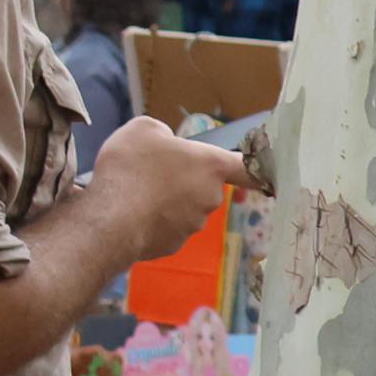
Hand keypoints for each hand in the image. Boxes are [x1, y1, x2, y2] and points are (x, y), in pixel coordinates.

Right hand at [88, 118, 249, 259]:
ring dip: (165, 203)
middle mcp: (210, 197)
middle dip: (183, 181)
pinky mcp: (171, 245)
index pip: (247, 167)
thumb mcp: (142, 130)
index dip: (257, 168)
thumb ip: (161, 133)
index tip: (265, 172)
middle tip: (150, 173)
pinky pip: (164, 229)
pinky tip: (128, 215)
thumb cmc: (131, 167)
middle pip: (203, 187)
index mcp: (210, 165)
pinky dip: (150, 223)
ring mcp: (192, 225)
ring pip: (182, 209)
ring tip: (133, 195)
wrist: (110, 218)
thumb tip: (164, 146)